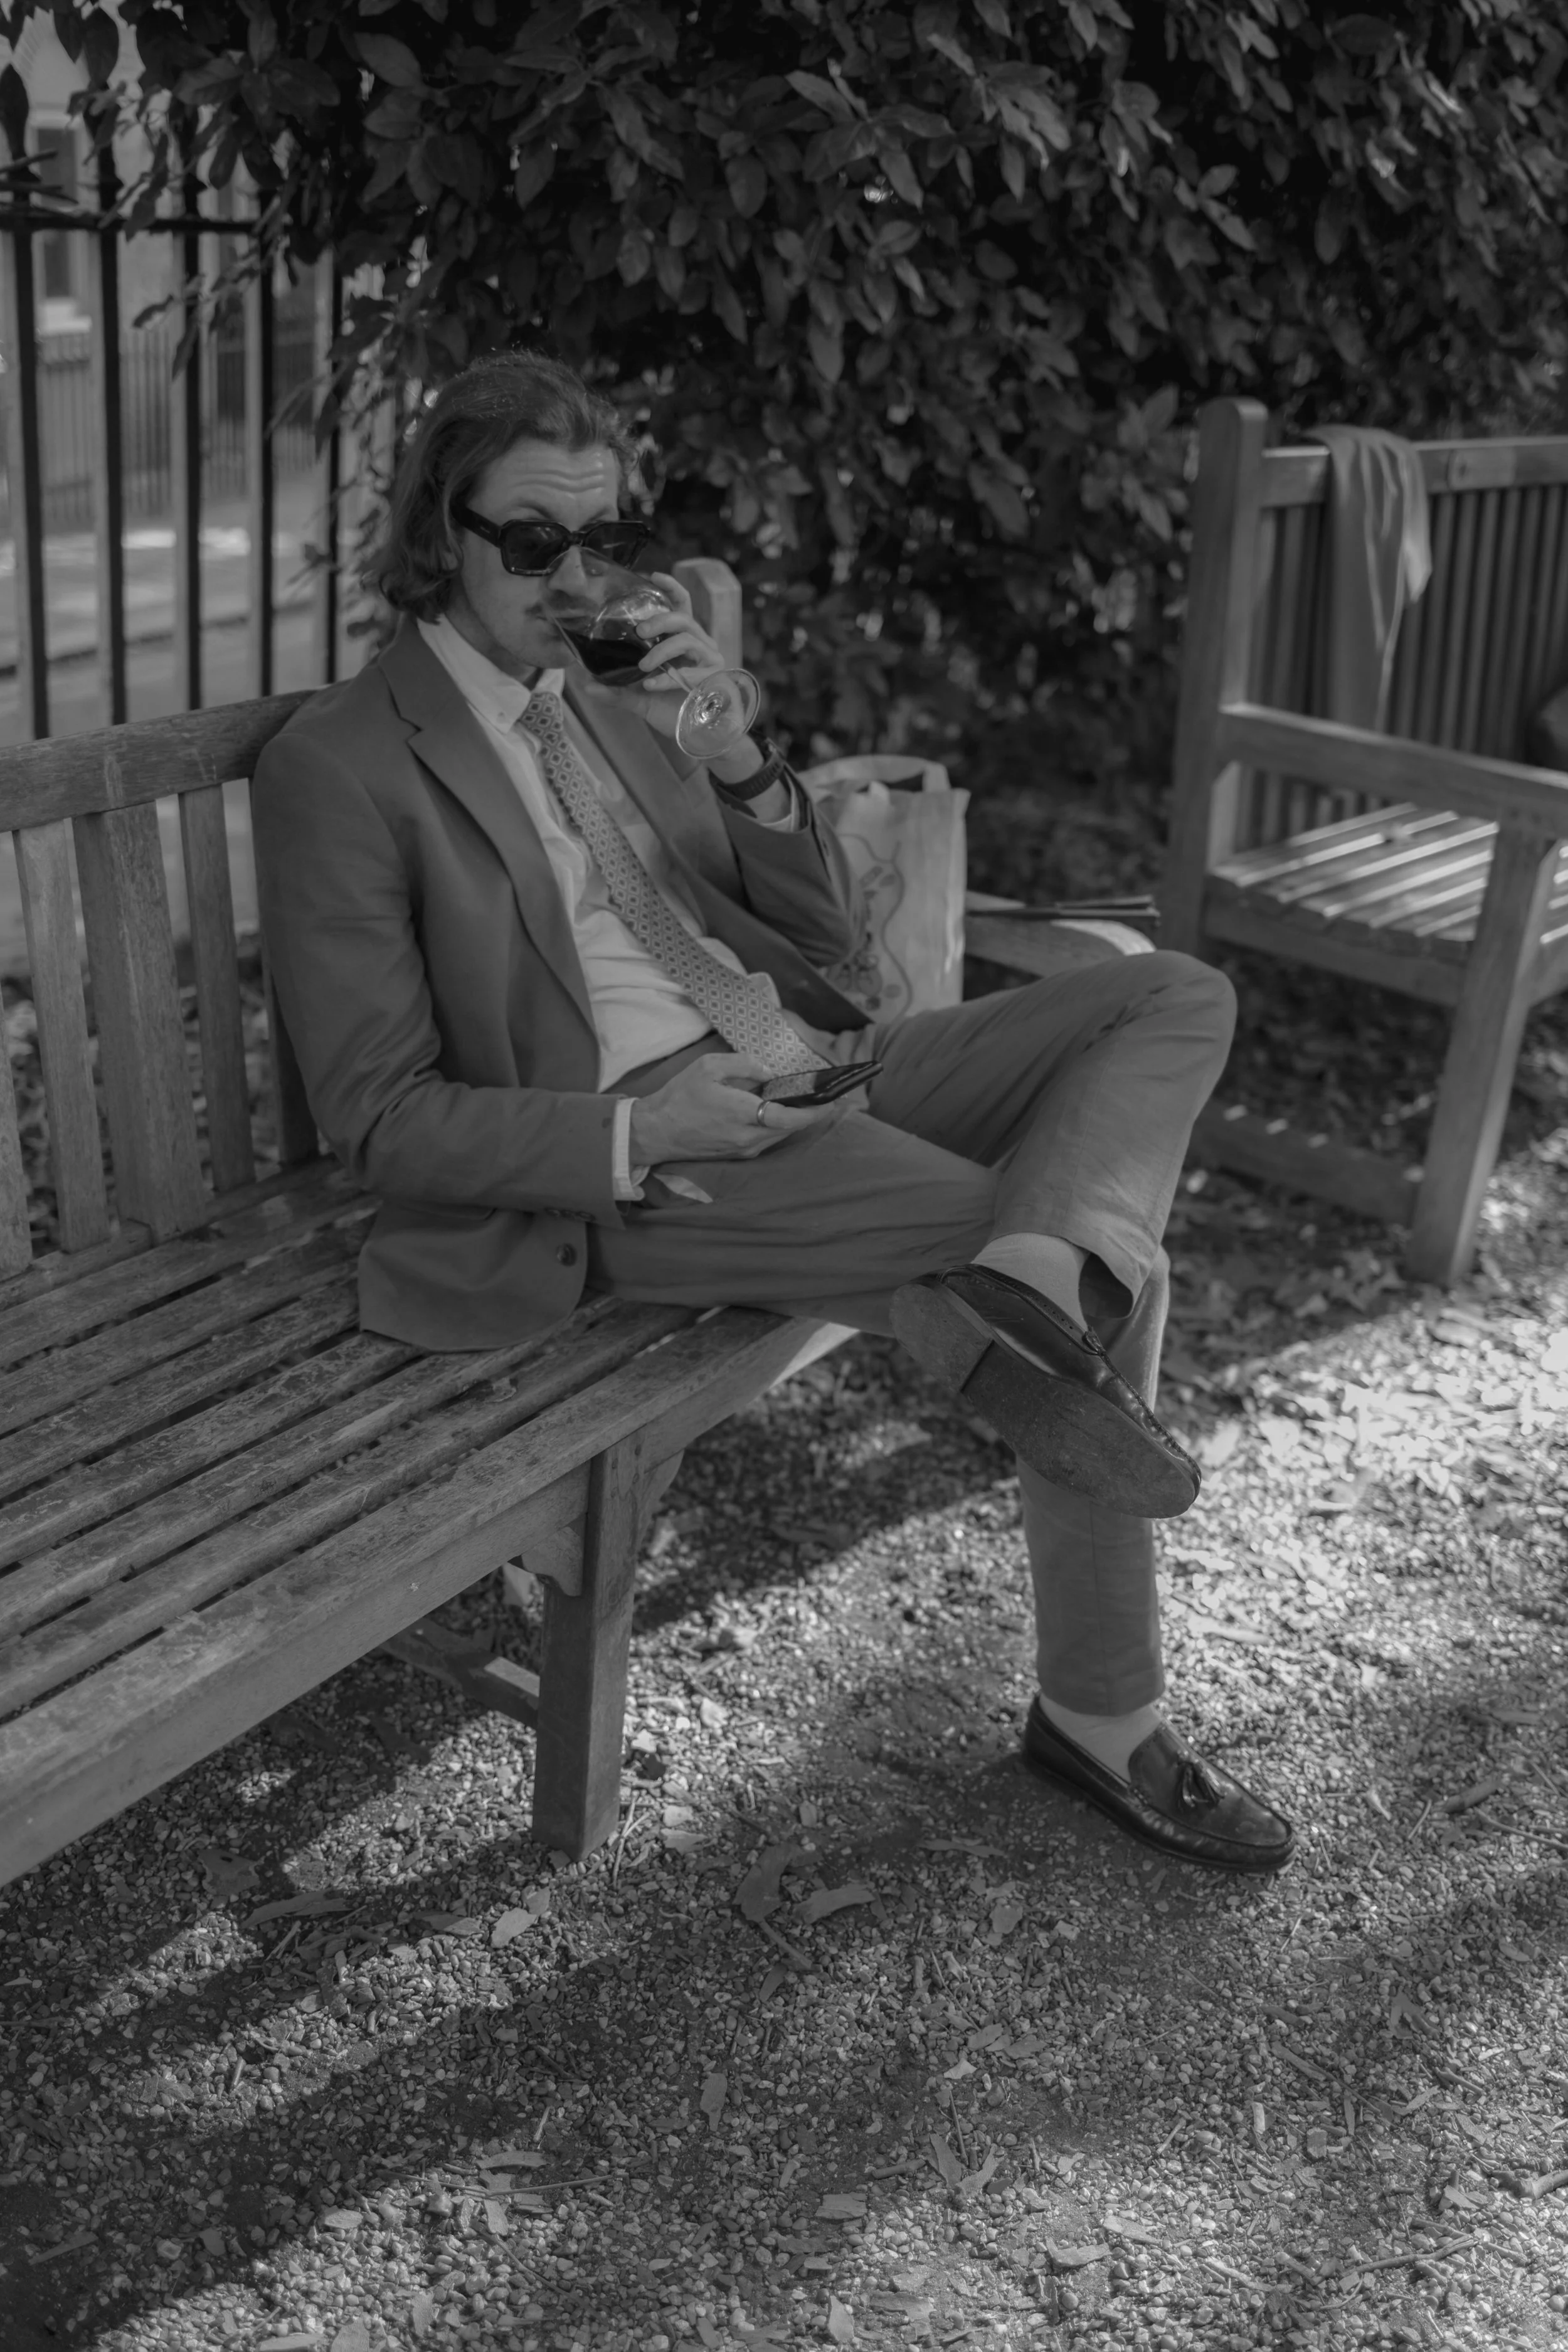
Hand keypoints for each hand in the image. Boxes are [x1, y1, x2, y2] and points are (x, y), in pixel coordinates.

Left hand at [614, 572, 727, 740]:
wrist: (697, 738)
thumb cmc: (673, 712)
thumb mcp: (639, 699)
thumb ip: (616, 690)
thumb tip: (586, 685)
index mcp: (683, 641)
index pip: (682, 605)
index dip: (671, 588)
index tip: (653, 576)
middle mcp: (700, 645)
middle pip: (683, 618)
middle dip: (659, 619)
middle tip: (639, 631)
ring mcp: (710, 660)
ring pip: (687, 639)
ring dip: (661, 651)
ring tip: (644, 667)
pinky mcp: (715, 678)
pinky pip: (691, 670)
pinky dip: (667, 679)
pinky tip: (651, 687)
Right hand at [627, 1053, 838, 1164]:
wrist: (655, 1132)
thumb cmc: (679, 1097)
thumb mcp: (708, 1067)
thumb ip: (744, 1065)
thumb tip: (770, 1072)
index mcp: (742, 1115)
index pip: (790, 1117)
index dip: (815, 1109)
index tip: (832, 1098)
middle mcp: (748, 1138)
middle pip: (791, 1127)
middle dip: (811, 1113)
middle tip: (827, 1096)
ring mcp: (744, 1149)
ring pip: (781, 1134)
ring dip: (796, 1119)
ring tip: (808, 1100)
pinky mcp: (738, 1154)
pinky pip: (767, 1138)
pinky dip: (779, 1125)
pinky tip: (780, 1110)